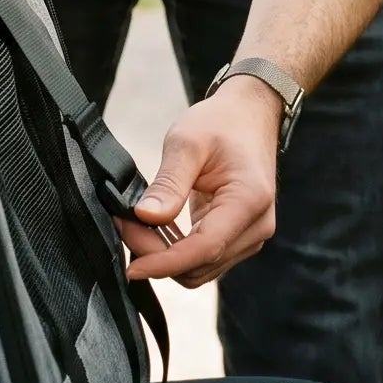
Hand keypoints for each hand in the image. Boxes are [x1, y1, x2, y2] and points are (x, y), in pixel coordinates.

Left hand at [115, 80, 280, 287]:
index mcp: (249, 200)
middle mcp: (257, 225)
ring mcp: (251, 234)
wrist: (249, 114)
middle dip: (158, 255)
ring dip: (166, 256)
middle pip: (200, 264)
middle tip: (125, 224)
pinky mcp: (240, 235)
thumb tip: (145, 217)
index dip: (165, 263)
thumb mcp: (187, 142)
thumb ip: (168, 183)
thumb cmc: (221, 122)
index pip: (205, 248)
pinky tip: (156, 228)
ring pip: (201, 267)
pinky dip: (178, 250)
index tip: (133, 268)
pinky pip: (205, 257)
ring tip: (137, 225)